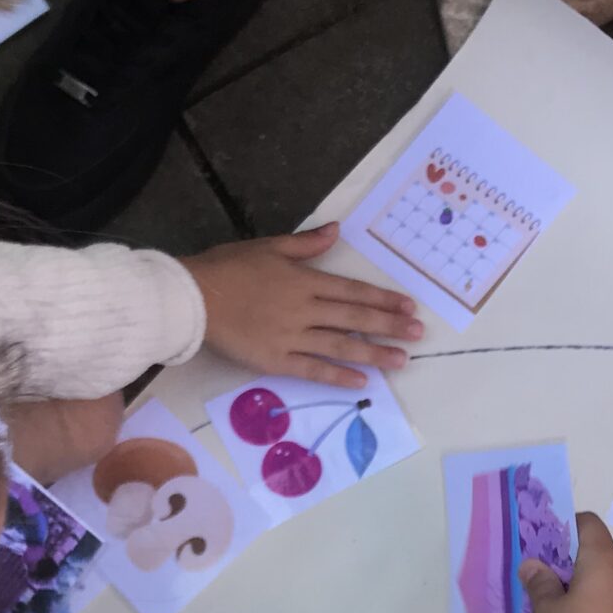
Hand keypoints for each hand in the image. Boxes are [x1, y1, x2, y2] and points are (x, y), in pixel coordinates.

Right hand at [186, 225, 420, 387]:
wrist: (194, 297)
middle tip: (418, 334)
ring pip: (341, 346)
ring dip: (374, 353)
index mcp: (304, 280)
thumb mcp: (268, 246)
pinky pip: (312, 370)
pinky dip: (338, 375)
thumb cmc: (228, 268)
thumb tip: (336, 231)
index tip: (408, 307)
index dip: (383, 299)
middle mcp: (305, 309)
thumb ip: (306, 244)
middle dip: (390, 326)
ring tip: (401, 360)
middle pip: (355, 319)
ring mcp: (292, 337)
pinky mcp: (276, 360)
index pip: (353, 291)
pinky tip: (361, 381)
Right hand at [521, 511, 612, 612]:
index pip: (590, 525)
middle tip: (558, 585)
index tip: (552, 544)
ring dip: (600, 590)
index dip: (570, 527)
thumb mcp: (546, 611)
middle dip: (582, 565)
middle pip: (606, 556)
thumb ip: (540, 583)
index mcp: (606, 562)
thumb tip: (532, 565)